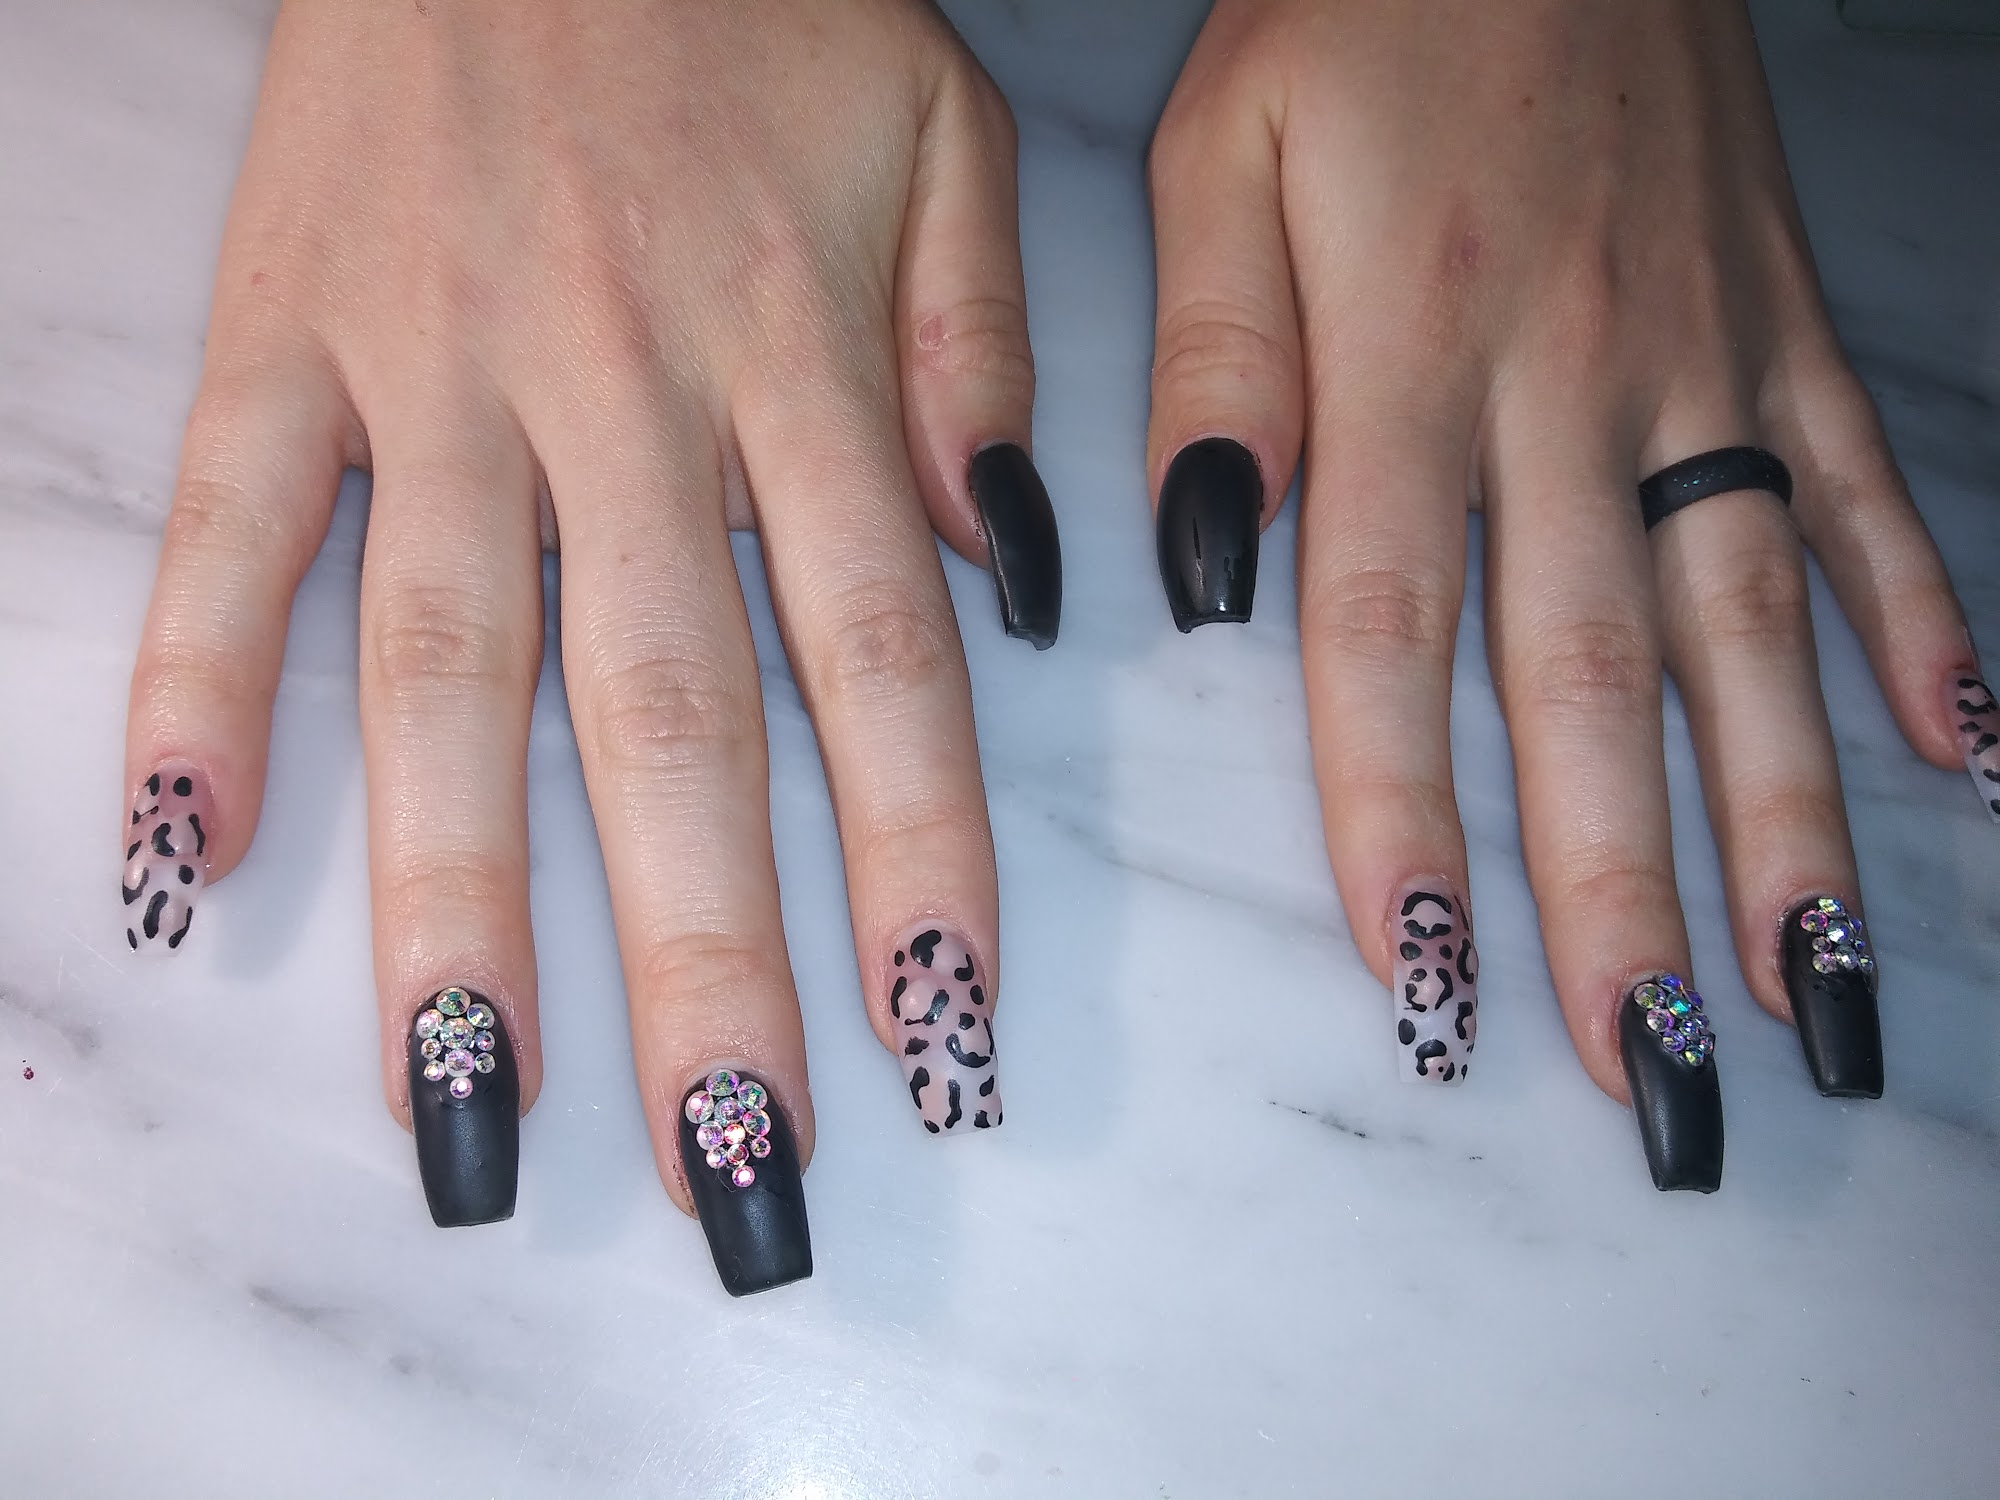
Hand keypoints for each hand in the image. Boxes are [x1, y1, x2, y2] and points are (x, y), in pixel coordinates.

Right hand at [121, 0, 1058, 1289]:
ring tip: (470, 1110)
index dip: (913, 857)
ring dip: (456, 901)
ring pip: (440, 669)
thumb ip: (975, 358)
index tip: (940, 1040)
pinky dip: (192, 677)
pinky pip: (226, 520)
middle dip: (699, 963)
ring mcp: (430, 365)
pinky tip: (181, 855)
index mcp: (797, 355)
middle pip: (663, 721)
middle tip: (729, 1168)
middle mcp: (617, 390)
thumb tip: (994, 578)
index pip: (877, 659)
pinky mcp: (282, 325)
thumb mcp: (945, 133)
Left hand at [1143, 0, 1978, 1186]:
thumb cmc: (1360, 8)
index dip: (1405, 814)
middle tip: (1650, 1068)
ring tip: (1813, 988)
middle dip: (1621, 892)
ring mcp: (1704, 364)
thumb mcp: (1219, 150)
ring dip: (1788, 818)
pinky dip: (1923, 618)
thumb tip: (1196, 560)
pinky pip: (1861, 484)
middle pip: (1597, 680)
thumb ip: (1215, 363)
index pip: (1395, 630)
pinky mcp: (1787, 325)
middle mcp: (1574, 388)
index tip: (1426, 979)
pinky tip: (1965, 752)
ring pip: (1753, 625)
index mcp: (1409, 356)